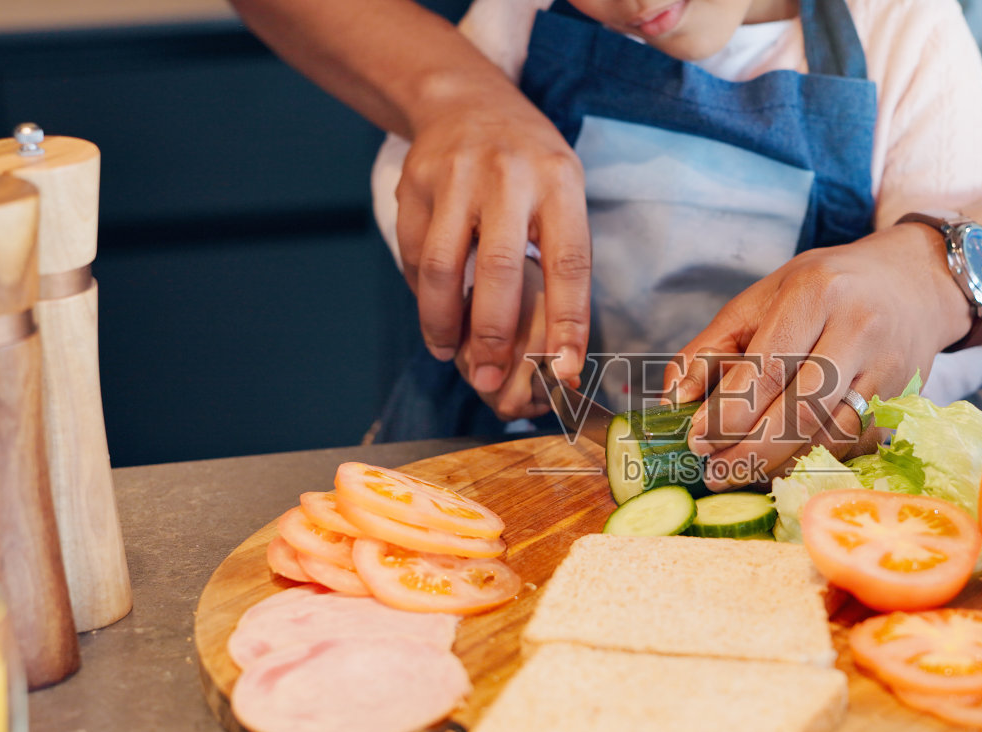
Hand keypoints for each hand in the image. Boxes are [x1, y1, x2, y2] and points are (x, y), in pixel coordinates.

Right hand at [395, 77, 590, 389]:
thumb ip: (563, 257)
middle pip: (497, 269)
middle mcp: (507, 177)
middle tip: (490, 379)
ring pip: (441, 266)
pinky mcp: (414, 185)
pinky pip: (413, 254)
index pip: (568, 263)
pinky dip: (422, 295)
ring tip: (449, 354)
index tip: (564, 371)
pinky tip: (434, 315)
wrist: (465, 101)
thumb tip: (562, 348)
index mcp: (558, 182)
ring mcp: (455, 178)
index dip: (567, 322)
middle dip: (493, 334)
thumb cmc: (529, 163)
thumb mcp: (564, 191)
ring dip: (442, 322)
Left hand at [664, 223, 971, 488]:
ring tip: (741, 472)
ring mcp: (888, 366)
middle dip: (751, 449)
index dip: (729, 412)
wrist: (912, 282)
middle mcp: (859, 327)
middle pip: (801, 409)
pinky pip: (853, 443)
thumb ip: (713, 346)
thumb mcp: (763, 298)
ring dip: (780, 463)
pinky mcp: (904, 398)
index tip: (696, 439)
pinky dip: (813, 459)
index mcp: (816, 293)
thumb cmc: (824, 289)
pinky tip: (782, 464)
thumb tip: (675, 399)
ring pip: (830, 434)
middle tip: (714, 471)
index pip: (768, 367)